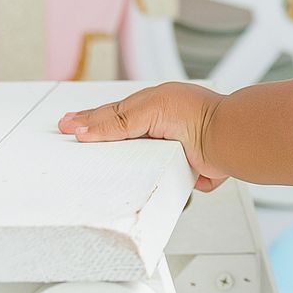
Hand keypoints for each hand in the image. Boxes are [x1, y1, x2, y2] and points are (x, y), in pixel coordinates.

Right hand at [58, 82, 230, 187]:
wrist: (226, 139)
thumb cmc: (197, 115)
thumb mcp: (148, 110)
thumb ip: (116, 122)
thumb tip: (83, 130)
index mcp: (152, 106)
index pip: (112, 115)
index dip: (88, 121)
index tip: (66, 126)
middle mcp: (159, 127)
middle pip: (119, 135)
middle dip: (94, 136)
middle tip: (67, 135)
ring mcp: (168, 149)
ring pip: (133, 158)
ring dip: (114, 162)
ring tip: (87, 166)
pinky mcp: (177, 171)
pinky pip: (150, 179)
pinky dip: (136, 181)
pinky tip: (121, 186)